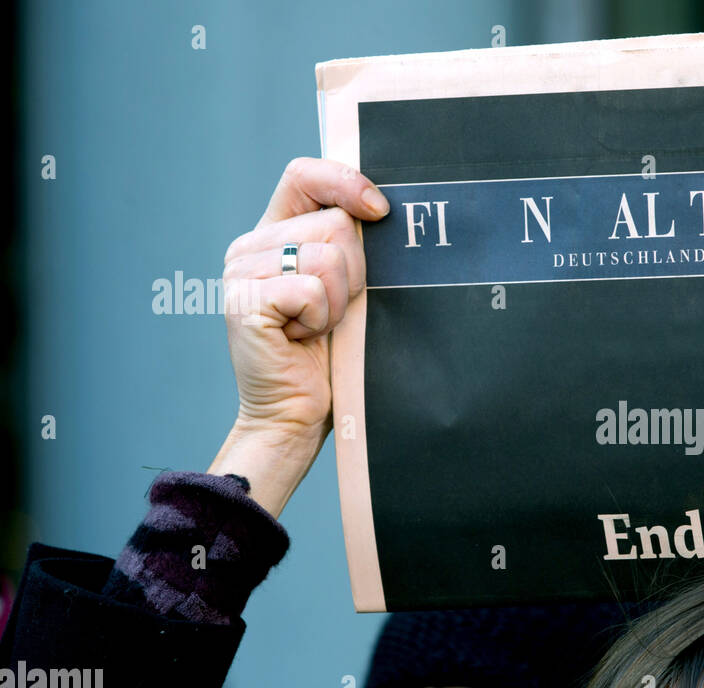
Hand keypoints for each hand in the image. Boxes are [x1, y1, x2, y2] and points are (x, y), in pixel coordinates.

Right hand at [210, 158, 389, 516]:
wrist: (296, 415)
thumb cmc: (327, 356)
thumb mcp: (344, 289)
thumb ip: (347, 245)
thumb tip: (379, 206)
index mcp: (272, 235)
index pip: (304, 174)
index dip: (346, 182)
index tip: (379, 211)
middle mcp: (249, 247)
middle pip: (334, 223)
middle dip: (354, 273)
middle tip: (332, 312)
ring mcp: (240, 272)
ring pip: (328, 256)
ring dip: (340, 301)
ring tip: (317, 328)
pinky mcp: (245, 300)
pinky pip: (313, 289)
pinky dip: (323, 319)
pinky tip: (302, 339)